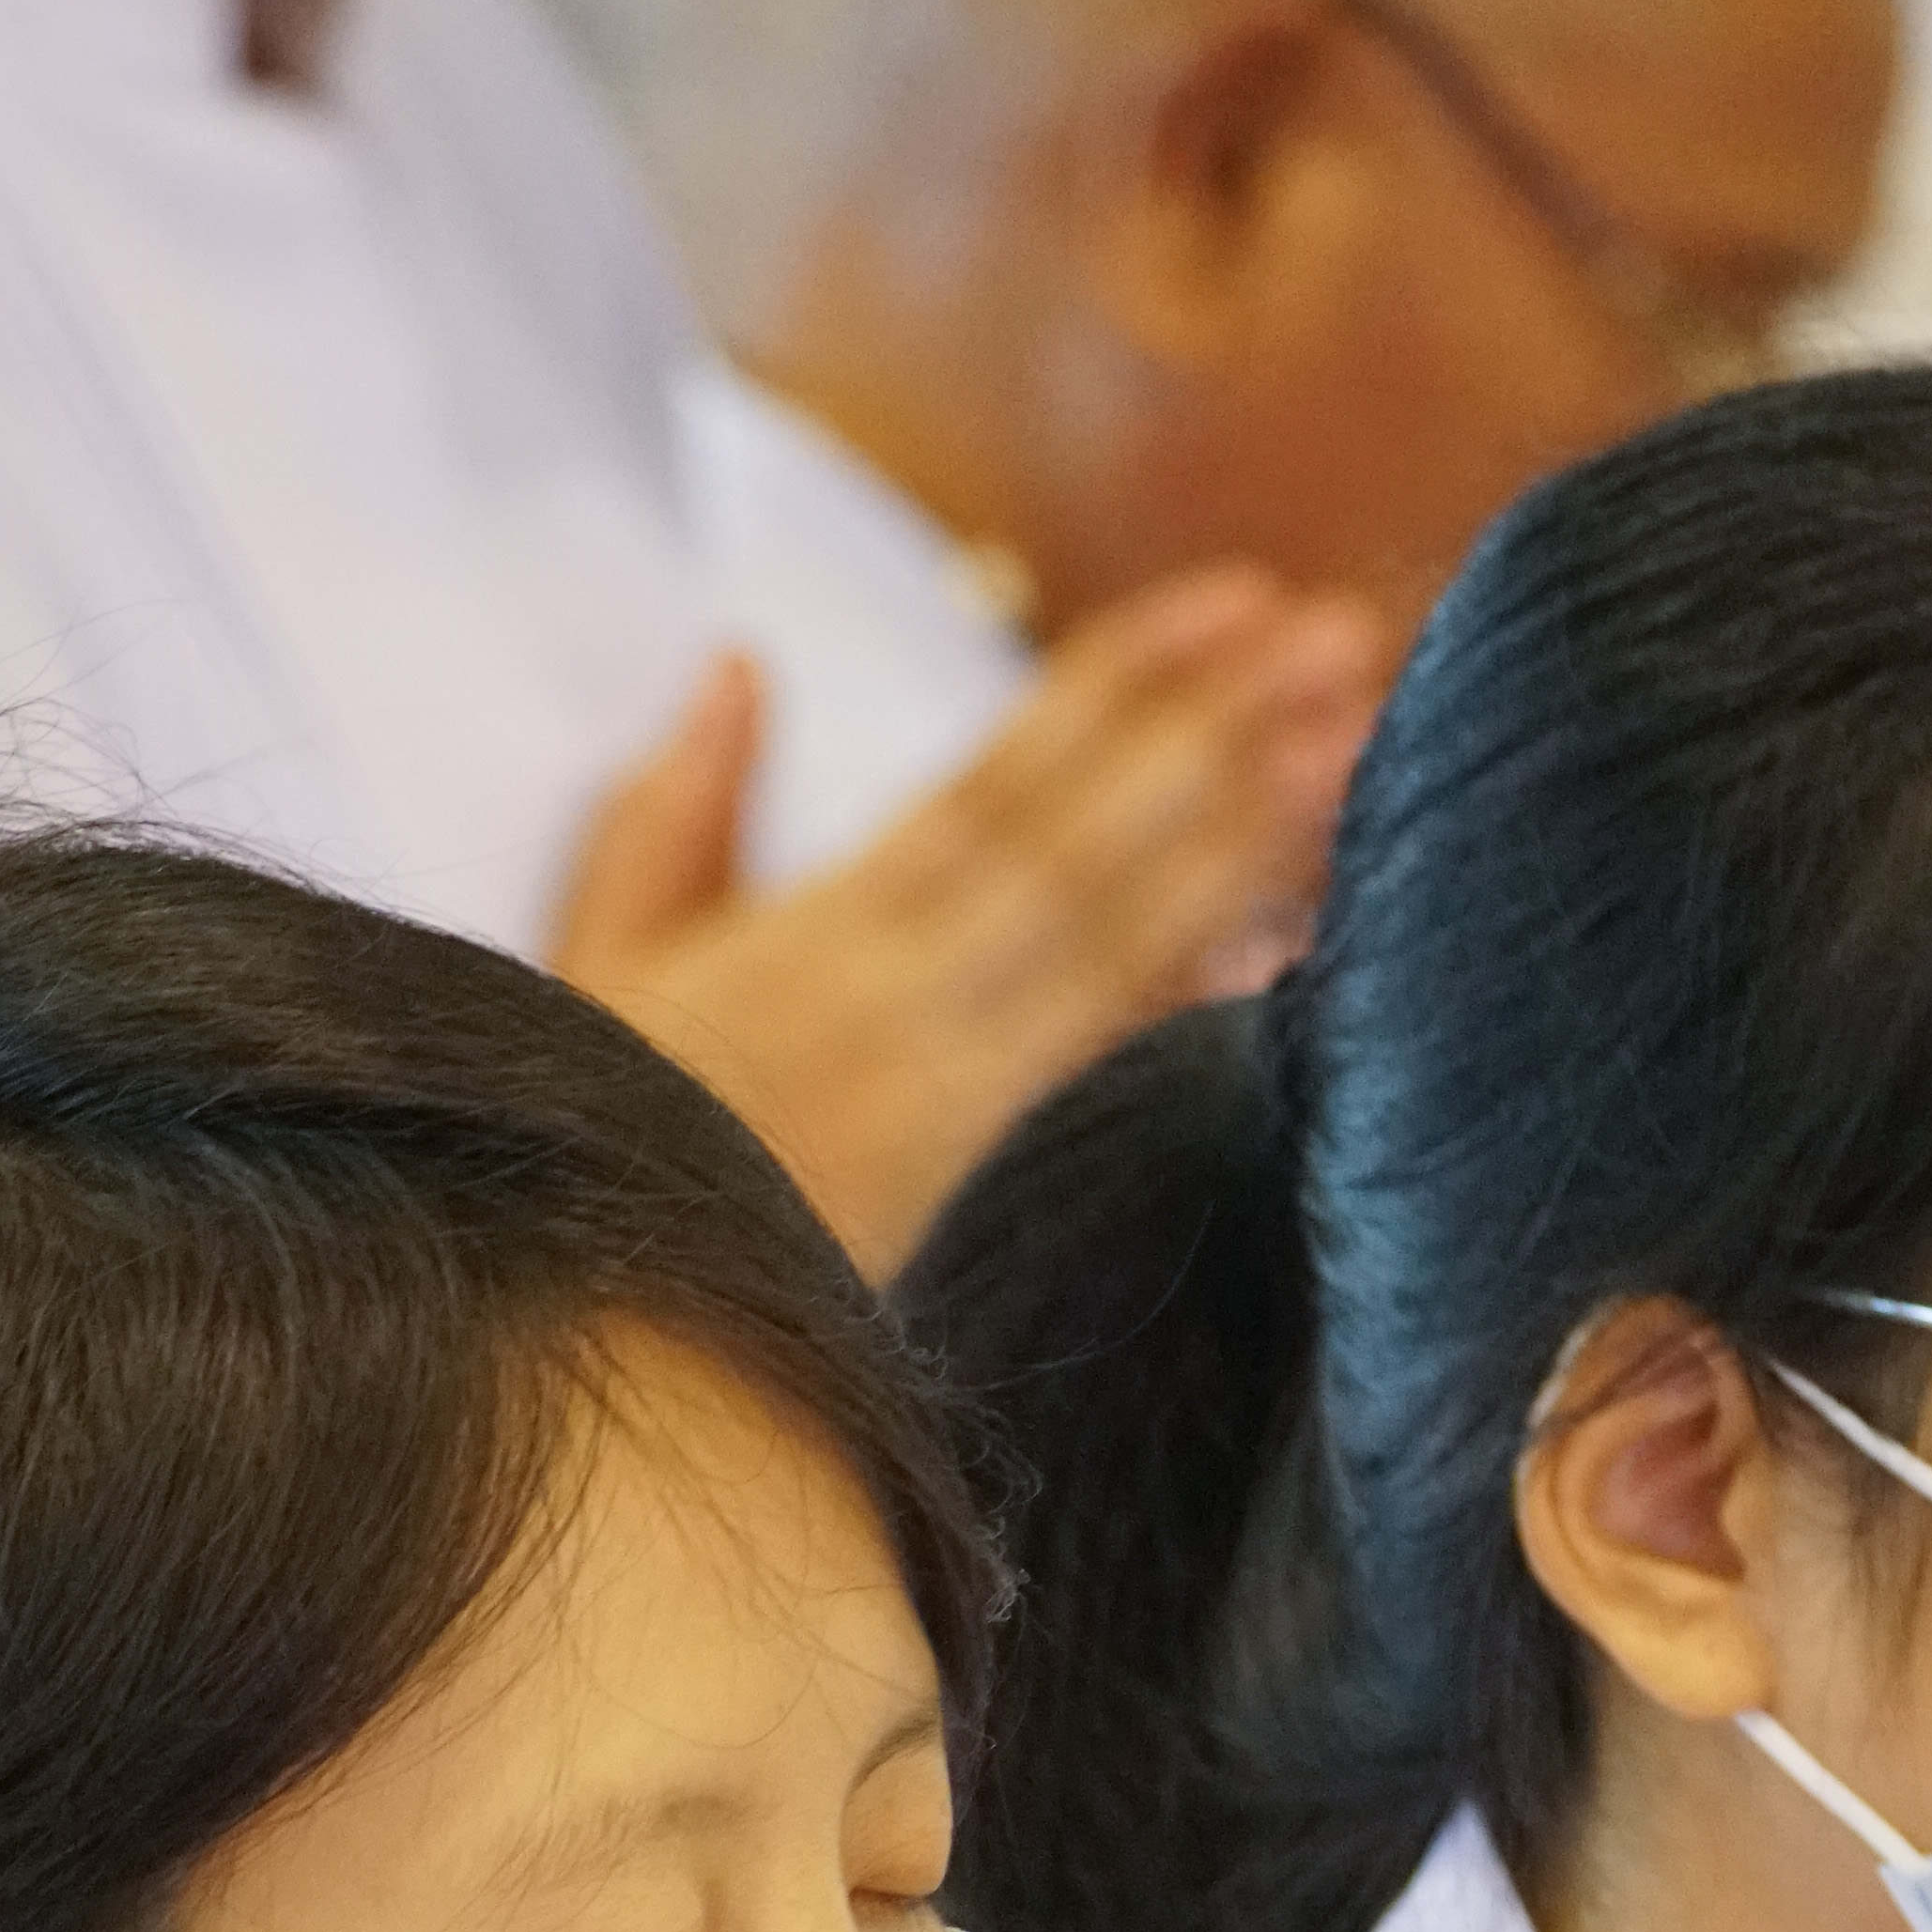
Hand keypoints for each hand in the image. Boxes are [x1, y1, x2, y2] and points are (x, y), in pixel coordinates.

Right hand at [553, 576, 1388, 1270]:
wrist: (580, 1330)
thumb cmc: (581, 1132)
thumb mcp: (604, 955)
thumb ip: (678, 814)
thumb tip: (738, 668)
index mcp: (826, 927)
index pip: (1002, 781)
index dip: (1123, 684)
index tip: (1237, 601)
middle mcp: (901, 992)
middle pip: (1085, 843)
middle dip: (1220, 736)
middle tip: (1347, 640)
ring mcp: (942, 1088)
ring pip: (1110, 943)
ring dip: (1239, 844)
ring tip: (1351, 752)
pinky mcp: (959, 1175)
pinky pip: (1088, 1072)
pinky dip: (1184, 1005)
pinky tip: (1284, 948)